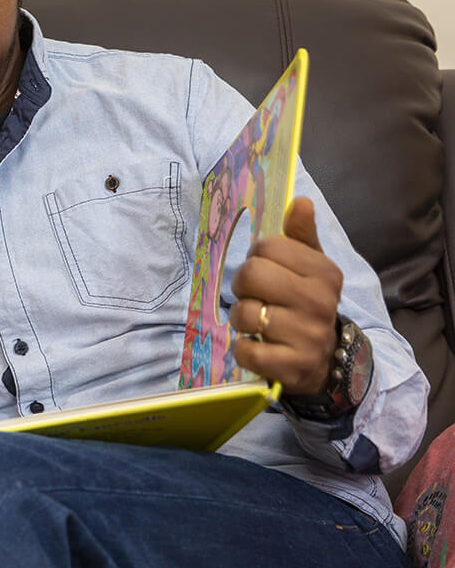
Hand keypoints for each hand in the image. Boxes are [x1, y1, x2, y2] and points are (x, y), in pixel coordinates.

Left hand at [228, 197, 342, 395]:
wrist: (326, 360)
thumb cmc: (306, 305)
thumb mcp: (309, 268)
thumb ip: (301, 235)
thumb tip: (300, 201)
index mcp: (324, 272)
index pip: (266, 247)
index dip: (257, 258)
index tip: (268, 273)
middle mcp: (320, 302)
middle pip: (251, 275)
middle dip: (244, 287)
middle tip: (257, 298)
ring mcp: (308, 336)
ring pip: (243, 313)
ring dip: (242, 320)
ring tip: (259, 323)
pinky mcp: (293, 367)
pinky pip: (246, 351)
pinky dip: (243, 350)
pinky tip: (259, 347)